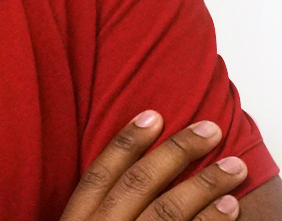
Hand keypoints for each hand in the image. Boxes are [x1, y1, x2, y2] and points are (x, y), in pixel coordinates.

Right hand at [61, 111, 247, 220]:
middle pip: (138, 185)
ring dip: (204, 186)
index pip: (99, 174)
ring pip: (167, 212)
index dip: (126, 141)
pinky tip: (230, 207)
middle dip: (176, 153)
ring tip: (233, 167)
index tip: (153, 115)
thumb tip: (123, 166)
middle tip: (209, 130)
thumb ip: (93, 208)